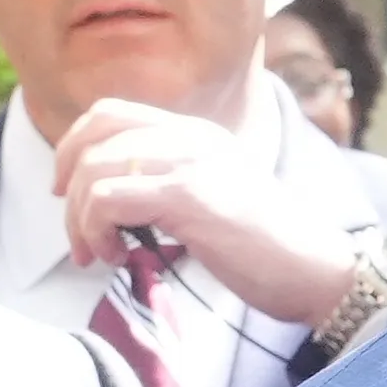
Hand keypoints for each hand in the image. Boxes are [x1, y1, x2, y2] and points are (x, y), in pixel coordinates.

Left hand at [54, 98, 355, 324]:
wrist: (317, 272)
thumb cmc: (269, 251)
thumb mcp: (216, 198)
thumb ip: (170, 184)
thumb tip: (109, 201)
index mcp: (199, 134)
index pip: (110, 113)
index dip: (73, 147)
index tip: (69, 192)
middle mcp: (192, 138)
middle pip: (93, 137)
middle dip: (70, 189)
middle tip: (79, 232)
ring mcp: (190, 163)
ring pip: (94, 172)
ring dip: (81, 221)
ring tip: (100, 254)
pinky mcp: (187, 196)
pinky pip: (107, 201)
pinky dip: (96, 232)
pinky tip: (118, 256)